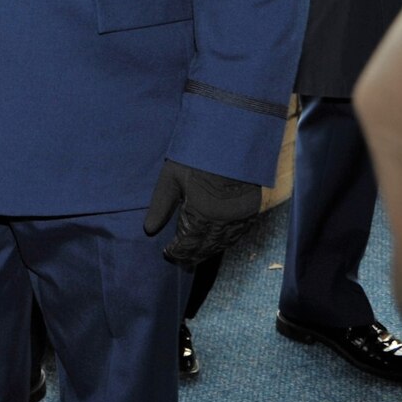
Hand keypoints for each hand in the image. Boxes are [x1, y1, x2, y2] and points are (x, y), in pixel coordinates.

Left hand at [143, 160, 261, 266]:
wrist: (233, 139)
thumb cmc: (196, 157)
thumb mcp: (171, 178)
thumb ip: (160, 207)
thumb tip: (149, 231)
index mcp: (202, 212)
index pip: (187, 244)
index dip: (176, 252)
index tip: (167, 254)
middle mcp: (224, 220)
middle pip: (205, 248)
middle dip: (191, 256)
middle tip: (180, 262)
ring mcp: (241, 217)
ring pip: (222, 244)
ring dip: (208, 252)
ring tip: (195, 256)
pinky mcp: (252, 211)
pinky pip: (237, 235)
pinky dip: (224, 242)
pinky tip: (216, 243)